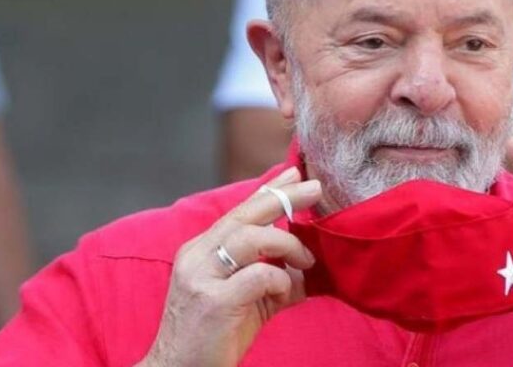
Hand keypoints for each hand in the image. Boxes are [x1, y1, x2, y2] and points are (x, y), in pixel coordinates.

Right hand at [140, 167, 321, 366]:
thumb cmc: (212, 337)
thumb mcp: (244, 300)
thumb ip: (270, 278)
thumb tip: (306, 268)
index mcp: (200, 251)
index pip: (238, 212)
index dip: (268, 191)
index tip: (294, 174)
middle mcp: (197, 257)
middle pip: (245, 215)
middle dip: (284, 197)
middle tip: (315, 188)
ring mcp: (202, 278)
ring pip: (252, 238)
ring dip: (288, 244)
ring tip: (306, 261)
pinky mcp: (215, 302)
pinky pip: (260, 276)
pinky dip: (282, 279)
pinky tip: (287, 293)